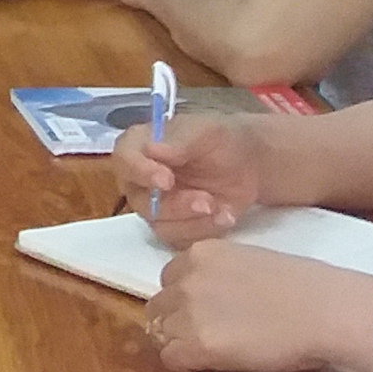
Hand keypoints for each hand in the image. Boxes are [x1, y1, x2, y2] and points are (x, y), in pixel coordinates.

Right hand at [113, 109, 277, 244]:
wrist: (249, 163)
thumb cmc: (221, 140)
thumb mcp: (206, 131)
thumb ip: (179, 141)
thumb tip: (152, 150)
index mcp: (139, 147)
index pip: (123, 161)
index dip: (140, 172)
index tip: (167, 180)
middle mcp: (140, 180)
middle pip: (141, 202)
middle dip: (176, 205)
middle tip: (207, 201)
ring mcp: (156, 207)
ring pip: (160, 226)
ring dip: (194, 221)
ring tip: (224, 210)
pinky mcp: (175, 227)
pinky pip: (180, 240)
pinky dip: (205, 230)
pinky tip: (226, 216)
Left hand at [146, 239, 372, 371]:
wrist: (327, 312)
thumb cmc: (307, 289)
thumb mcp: (253, 264)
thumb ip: (223, 276)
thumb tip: (216, 298)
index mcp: (204, 252)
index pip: (170, 278)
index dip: (185, 299)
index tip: (204, 313)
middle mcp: (188, 277)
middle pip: (159, 305)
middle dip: (176, 321)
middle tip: (205, 336)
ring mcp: (190, 310)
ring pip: (160, 332)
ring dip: (179, 342)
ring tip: (211, 352)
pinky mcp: (198, 344)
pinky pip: (171, 358)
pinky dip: (185, 365)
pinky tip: (208, 365)